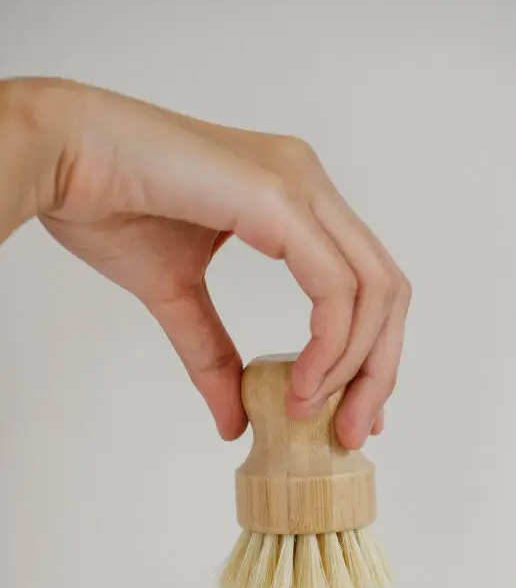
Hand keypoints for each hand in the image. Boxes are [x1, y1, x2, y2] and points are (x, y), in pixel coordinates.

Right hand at [3, 77, 411, 447]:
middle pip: (387, 289)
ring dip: (358, 366)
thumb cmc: (105, 204)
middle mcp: (308, 184)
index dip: (370, 355)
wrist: (56, 155)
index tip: (350, 414)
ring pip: (375, 289)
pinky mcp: (276, 196)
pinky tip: (301, 385)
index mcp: (293, 199)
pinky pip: (334, 286)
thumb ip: (212, 354)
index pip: (365, 283)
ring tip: (314, 415)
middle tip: (351, 433)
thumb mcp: (175, 295)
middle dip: (379, 371)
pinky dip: (330, 345)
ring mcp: (298, 184)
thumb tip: (234, 421)